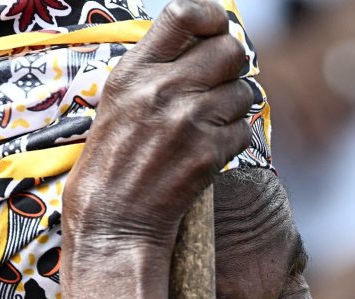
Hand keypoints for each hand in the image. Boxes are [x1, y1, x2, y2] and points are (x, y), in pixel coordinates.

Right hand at [63, 0, 253, 257]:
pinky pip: (243, 130)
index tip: (216, 28)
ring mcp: (188, 122)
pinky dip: (232, 140)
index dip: (211, 17)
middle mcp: (162, 91)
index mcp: (133, 72)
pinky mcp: (209, 154)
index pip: (184, 16)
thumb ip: (154, 70)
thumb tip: (202, 43)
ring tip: (208, 123)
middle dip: (230, 66)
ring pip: (243, 91)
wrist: (112, 222)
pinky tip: (208, 151)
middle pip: (228, 50)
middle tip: (218, 84)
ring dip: (233, 106)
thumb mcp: (117, 103)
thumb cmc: (111, 164)